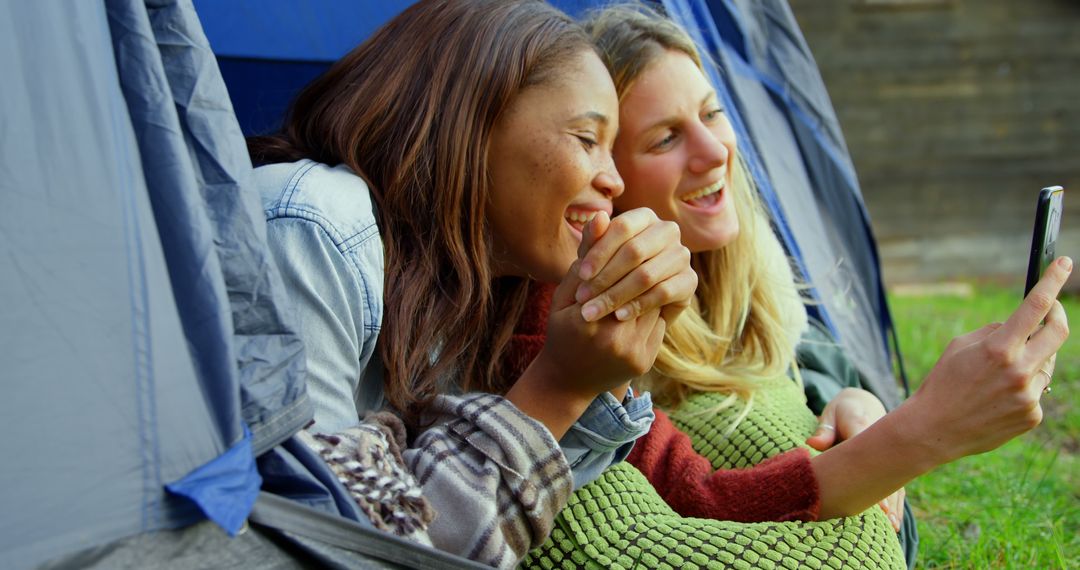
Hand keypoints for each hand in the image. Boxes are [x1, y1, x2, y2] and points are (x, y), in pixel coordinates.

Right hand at [533, 213, 668, 397]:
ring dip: (649, 290)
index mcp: (589, 320)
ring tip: (640, 280)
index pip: (621, 274)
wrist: (567, 380)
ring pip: (653, 305)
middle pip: (641, 288)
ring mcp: (634, 353)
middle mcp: (616, 339)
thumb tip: (602, 215)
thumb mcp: (564, 292)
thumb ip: (586, 256)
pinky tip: (639, 307)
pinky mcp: (645, 361)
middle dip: (640, 272)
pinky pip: (657, 325)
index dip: (623, 260)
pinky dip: (651, 312)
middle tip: (639, 260)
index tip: (623, 249)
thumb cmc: (561, 330)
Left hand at [573, 209, 695, 323]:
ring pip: (646, 275)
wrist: (632, 308)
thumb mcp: (595, 257)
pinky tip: (619, 316)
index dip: (599, 251)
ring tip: (593, 311)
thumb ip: (593, 238)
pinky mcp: (690, 280)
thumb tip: (599, 215)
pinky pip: (663, 293)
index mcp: (644, 216)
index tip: (581, 274)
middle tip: (583, 298)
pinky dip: (638, 305)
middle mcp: (668, 231)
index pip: (622, 228)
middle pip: (634, 251)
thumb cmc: (608, 273)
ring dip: (616, 295)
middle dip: (604, 277)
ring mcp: (682, 255)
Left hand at [806, 388, 902, 530]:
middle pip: (885, 471)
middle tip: (886, 517)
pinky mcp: (889, 465)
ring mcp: (888, 456)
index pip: (868, 451)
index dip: (872, 472)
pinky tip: (893, 523)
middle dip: (886, 494)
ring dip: (892, 503)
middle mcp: (880, 444)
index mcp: (863, 427)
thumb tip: (812, 443)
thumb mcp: (831, 413)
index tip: (874, 490)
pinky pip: (894, 485)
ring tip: (892, 526)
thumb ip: (824, 428)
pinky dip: (894, 502)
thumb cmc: (843, 410)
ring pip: (893, 481)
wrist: (865, 403)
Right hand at [903, 256, 1070, 465]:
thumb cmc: (943, 382)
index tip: (1063, 264)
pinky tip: (999, 398)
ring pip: (1047, 363)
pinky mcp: (1032, 415)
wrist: (934, 430)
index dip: (1053, 281)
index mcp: (998, 348)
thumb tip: (1024, 325)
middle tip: (1052, 310)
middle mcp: (1019, 371)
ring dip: (1033, 358)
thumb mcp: (961, 347)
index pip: (1036, 306)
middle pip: (1058, 332)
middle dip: (1058, 316)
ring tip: (1001, 373)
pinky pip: (1038, 390)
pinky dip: (1024, 387)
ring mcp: (1029, 395)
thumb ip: (996, 332)